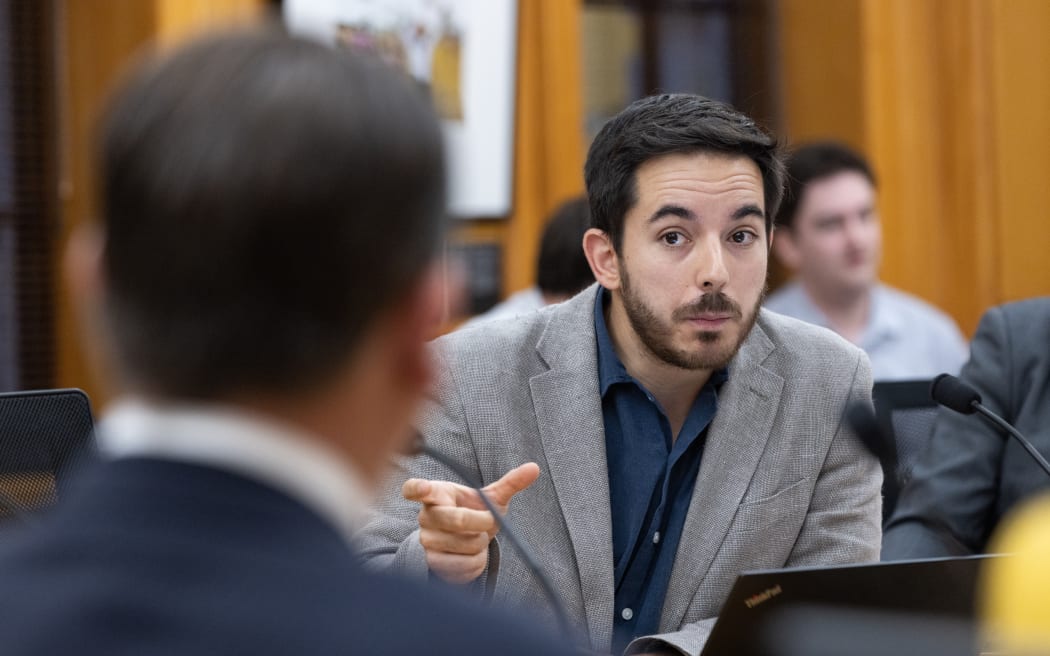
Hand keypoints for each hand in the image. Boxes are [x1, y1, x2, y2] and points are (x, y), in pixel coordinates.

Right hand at [402, 462, 539, 583]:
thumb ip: (510, 483)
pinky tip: (473, 555)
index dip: (418, 488)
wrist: (464, 543)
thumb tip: (534, 467)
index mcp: (437, 493)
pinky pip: (462, 565)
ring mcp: (426, 540)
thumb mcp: (491, 498)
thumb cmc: (475, 512)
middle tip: (489, 522)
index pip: (416, 488)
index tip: (423, 488)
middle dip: (483, 522)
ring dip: (481, 544)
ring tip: (476, 538)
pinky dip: (476, 562)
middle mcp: (426, 516)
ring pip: (465, 545)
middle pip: (458, 520)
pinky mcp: (431, 562)